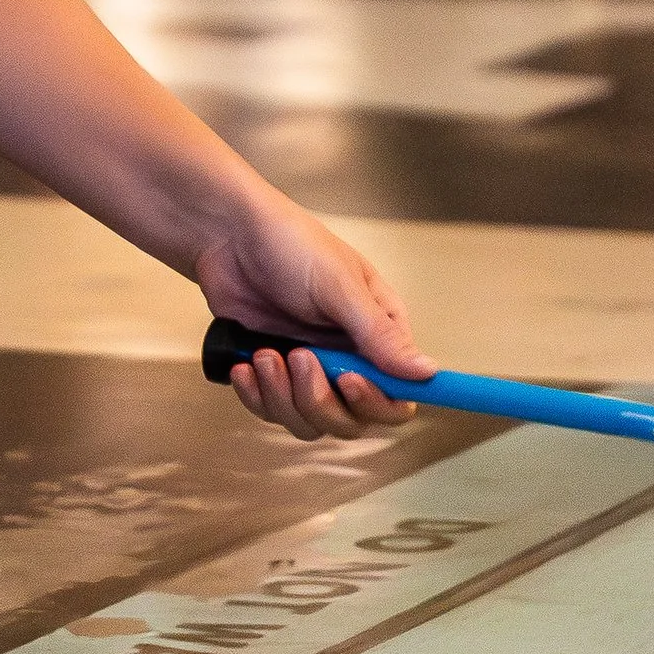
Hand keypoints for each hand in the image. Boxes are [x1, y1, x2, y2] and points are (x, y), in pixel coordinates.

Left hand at [199, 195, 430, 444]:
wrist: (226, 232)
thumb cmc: (289, 242)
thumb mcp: (339, 285)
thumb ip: (379, 334)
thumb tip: (427, 372)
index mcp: (378, 332)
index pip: (399, 394)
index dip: (380, 402)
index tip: (351, 383)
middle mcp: (348, 357)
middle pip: (352, 418)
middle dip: (321, 398)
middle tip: (299, 357)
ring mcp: (310, 368)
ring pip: (312, 421)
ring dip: (284, 397)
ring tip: (264, 355)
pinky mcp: (274, 373)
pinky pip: (274, 411)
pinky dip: (258, 396)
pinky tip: (245, 366)